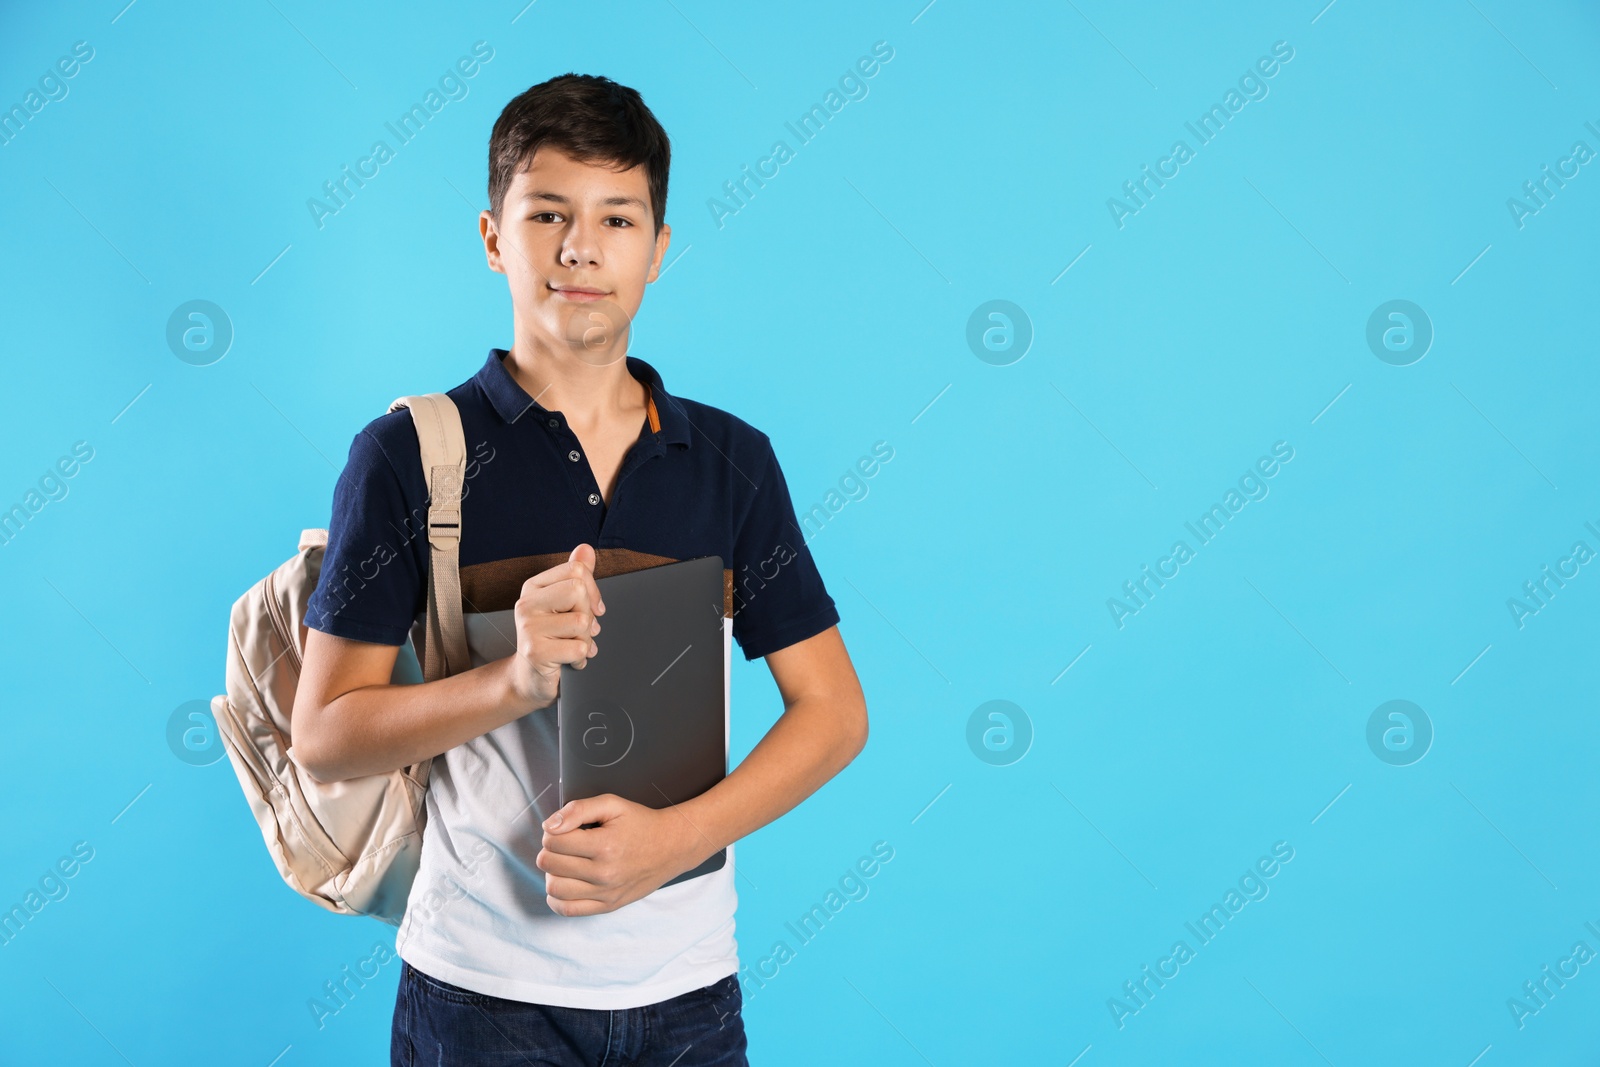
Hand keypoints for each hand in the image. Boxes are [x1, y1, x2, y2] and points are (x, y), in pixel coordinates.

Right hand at [505, 543, 605, 712]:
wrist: (529, 679)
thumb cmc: (551, 640)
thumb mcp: (564, 605)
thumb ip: (576, 576)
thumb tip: (586, 549)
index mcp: (534, 587)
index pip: (577, 571)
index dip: (593, 592)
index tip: (591, 609)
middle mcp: (527, 604)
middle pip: (578, 592)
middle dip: (588, 615)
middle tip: (579, 631)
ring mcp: (528, 627)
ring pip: (582, 622)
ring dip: (586, 640)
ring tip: (572, 647)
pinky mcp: (535, 652)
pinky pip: (579, 648)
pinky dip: (581, 658)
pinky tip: (569, 661)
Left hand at [537, 794, 705, 915]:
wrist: (671, 847)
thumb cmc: (640, 823)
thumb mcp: (613, 805)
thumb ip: (578, 809)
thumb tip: (549, 826)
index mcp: (604, 845)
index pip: (553, 841)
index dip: (552, 831)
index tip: (564, 829)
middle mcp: (604, 873)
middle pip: (549, 864)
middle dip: (549, 850)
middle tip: (563, 843)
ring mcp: (606, 893)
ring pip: (554, 888)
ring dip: (552, 873)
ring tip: (565, 863)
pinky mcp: (608, 906)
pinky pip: (567, 909)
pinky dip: (557, 897)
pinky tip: (566, 882)